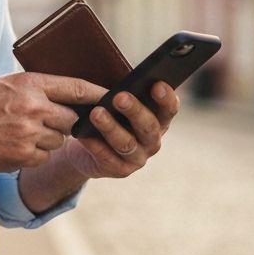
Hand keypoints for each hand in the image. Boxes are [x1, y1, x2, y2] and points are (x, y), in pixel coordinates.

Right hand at [0, 72, 104, 172]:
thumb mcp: (4, 84)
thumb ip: (34, 89)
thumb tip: (67, 96)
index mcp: (30, 84)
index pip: (76, 88)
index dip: (98, 94)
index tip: (112, 98)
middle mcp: (33, 107)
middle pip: (71, 119)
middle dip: (64, 123)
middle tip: (44, 122)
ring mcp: (28, 133)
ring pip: (57, 141)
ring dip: (46, 140)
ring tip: (19, 134)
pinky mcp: (21, 156)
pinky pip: (43, 158)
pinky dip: (32, 155)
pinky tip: (11, 147)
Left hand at [63, 81, 180, 179]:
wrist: (89, 149)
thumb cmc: (109, 118)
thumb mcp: (119, 106)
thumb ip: (126, 97)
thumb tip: (121, 87)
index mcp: (158, 121)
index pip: (169, 109)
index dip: (166, 98)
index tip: (157, 84)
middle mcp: (152, 141)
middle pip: (148, 126)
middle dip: (134, 111)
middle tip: (119, 97)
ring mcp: (138, 158)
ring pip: (126, 143)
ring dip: (111, 127)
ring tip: (96, 113)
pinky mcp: (120, 170)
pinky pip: (107, 157)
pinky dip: (95, 145)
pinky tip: (84, 135)